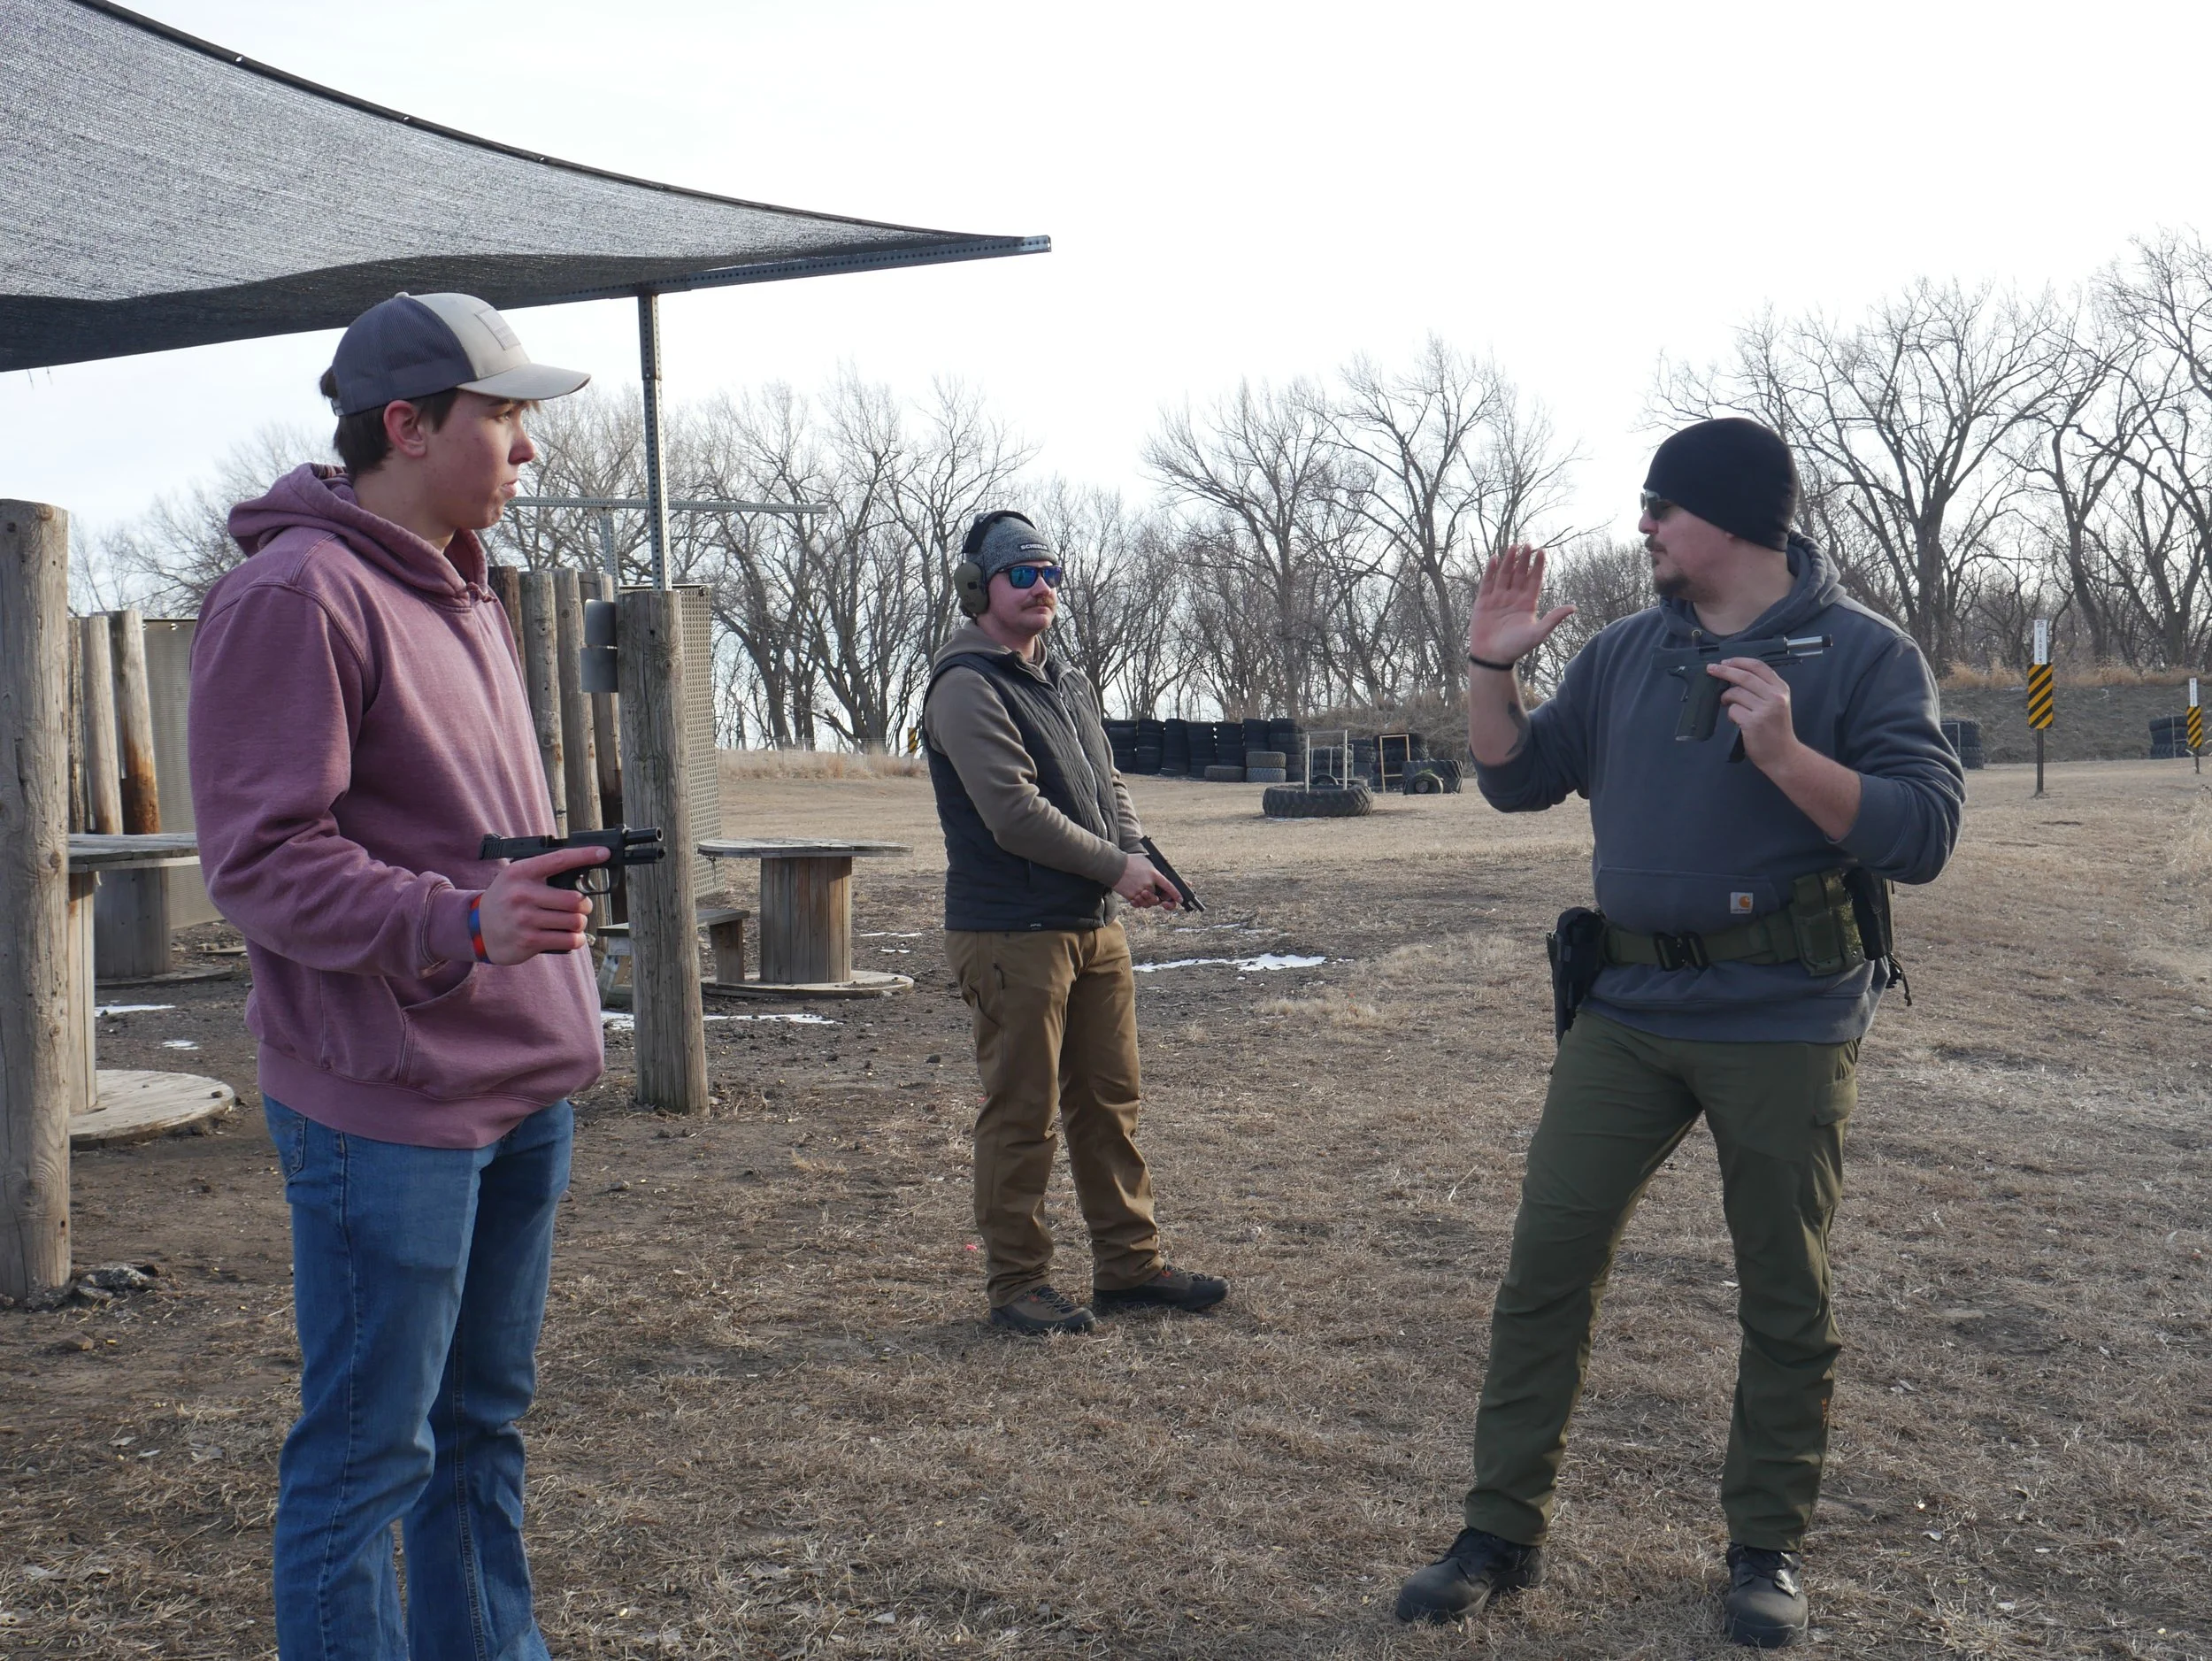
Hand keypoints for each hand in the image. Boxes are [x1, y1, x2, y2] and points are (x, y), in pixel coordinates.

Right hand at [477, 845, 605, 962]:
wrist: (478, 929)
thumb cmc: (505, 901)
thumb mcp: (516, 878)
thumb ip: (542, 873)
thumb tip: (581, 870)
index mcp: (521, 872)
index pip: (559, 859)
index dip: (585, 855)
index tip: (603, 852)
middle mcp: (522, 894)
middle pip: (575, 899)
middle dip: (585, 905)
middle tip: (582, 907)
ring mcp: (525, 919)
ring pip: (574, 921)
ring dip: (580, 924)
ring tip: (573, 922)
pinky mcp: (529, 940)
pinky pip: (568, 940)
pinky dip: (576, 939)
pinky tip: (571, 936)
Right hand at [1114, 852, 1181, 908]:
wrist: (1113, 866)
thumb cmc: (1130, 861)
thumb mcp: (1146, 859)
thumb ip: (1157, 866)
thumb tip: (1168, 866)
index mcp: (1154, 874)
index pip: (1169, 886)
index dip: (1176, 894)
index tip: (1181, 899)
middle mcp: (1148, 884)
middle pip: (1158, 898)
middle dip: (1156, 898)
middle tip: (1153, 895)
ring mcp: (1139, 891)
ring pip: (1148, 903)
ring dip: (1147, 901)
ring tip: (1142, 893)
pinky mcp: (1131, 896)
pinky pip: (1138, 904)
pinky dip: (1138, 902)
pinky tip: (1136, 895)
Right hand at [1468, 543, 1575, 667]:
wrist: (1492, 657)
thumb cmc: (1516, 647)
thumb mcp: (1538, 633)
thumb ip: (1554, 618)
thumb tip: (1574, 608)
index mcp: (1527, 603)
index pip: (1534, 580)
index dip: (1538, 566)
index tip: (1542, 551)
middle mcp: (1513, 598)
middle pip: (1520, 574)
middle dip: (1524, 559)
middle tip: (1528, 543)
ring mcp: (1498, 598)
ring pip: (1504, 574)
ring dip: (1509, 561)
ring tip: (1514, 546)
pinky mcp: (1483, 602)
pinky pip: (1487, 582)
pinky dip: (1490, 570)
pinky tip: (1495, 558)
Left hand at [1710, 658, 1799, 770]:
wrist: (1783, 755)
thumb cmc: (1776, 730)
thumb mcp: (1777, 703)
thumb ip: (1762, 688)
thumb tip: (1735, 675)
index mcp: (1781, 689)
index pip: (1759, 666)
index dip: (1739, 662)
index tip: (1725, 662)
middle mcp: (1775, 697)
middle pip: (1744, 676)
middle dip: (1724, 671)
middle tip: (1711, 669)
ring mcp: (1764, 710)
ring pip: (1735, 693)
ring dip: (1726, 698)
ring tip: (1727, 704)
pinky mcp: (1753, 722)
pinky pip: (1733, 710)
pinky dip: (1730, 714)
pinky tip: (1736, 720)